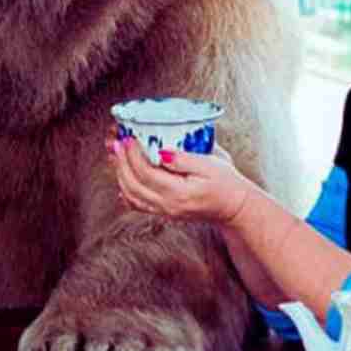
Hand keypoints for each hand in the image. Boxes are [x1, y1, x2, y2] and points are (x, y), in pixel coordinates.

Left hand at [106, 133, 249, 222]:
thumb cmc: (226, 183)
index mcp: (180, 193)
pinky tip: (122, 177)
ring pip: (131, 196)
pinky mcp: (164, 212)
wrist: (234, 207)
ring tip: (116, 155)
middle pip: (133, 185)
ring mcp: (164, 211)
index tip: (128, 138)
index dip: (133, 155)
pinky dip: (126, 190)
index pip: (146, 174)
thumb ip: (185, 159)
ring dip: (120, 174)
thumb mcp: (212, 164)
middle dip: (121, 163)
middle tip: (116, 143)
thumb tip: (162, 152)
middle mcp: (168, 206)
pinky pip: (138, 204)